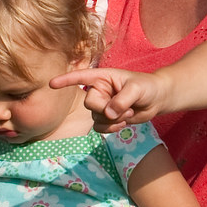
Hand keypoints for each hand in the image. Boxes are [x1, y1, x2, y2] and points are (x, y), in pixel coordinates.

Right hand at [51, 68, 165, 132]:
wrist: (156, 99)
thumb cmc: (146, 87)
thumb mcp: (137, 89)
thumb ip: (122, 100)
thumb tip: (108, 114)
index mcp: (103, 77)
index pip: (81, 77)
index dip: (66, 80)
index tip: (51, 84)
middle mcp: (99, 90)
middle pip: (89, 103)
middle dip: (105, 109)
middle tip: (124, 108)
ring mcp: (102, 105)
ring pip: (95, 118)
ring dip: (112, 120)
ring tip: (128, 114)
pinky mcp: (106, 117)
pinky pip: (99, 128)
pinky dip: (111, 128)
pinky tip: (123, 124)